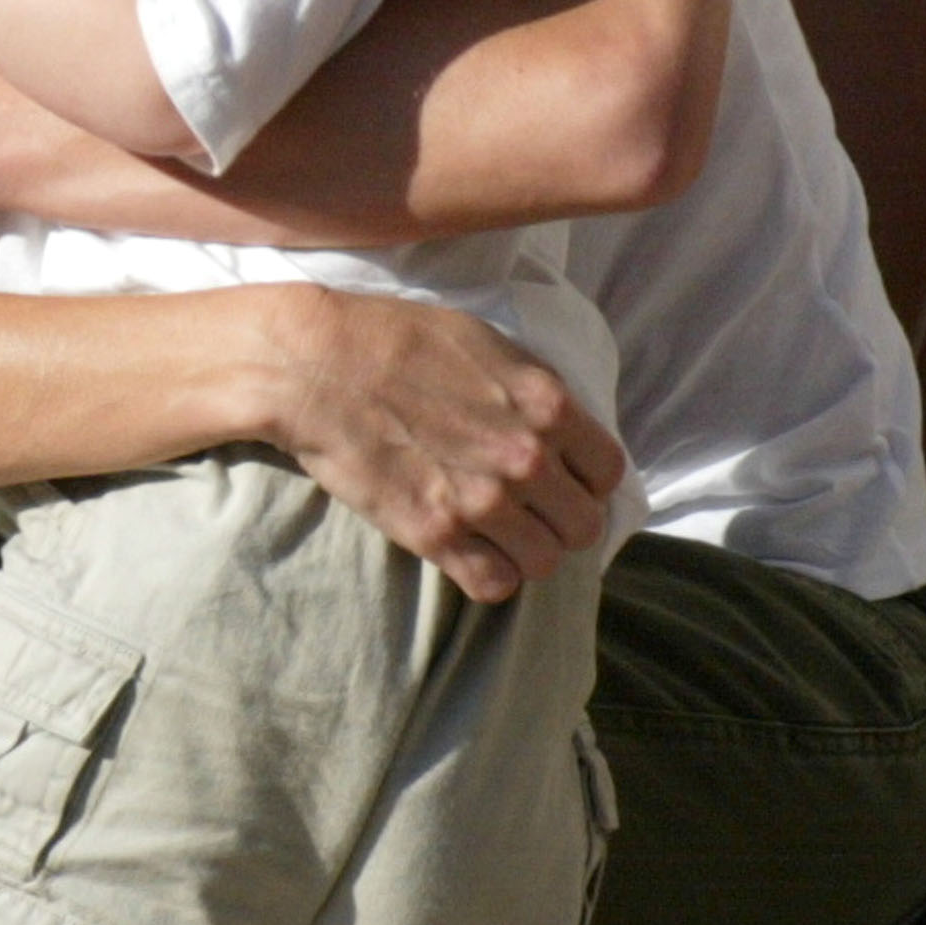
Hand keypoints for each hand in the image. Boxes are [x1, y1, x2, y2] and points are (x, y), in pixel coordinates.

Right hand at [266, 290, 624, 600]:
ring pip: (544, 562)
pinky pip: (494, 585)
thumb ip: (533, 391)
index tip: (563, 480)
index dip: (587, 480)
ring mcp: (481, 500)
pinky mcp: (434, 532)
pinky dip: (487, 575)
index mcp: (546, 404)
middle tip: (530, 512)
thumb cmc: (396, 340)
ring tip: (498, 535)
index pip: (607, 472)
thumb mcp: (486, 343)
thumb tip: (558, 426)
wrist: (317, 365)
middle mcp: (525, 457)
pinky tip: (470, 553)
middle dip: (560, 521)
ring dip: (525, 552)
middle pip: (583, 525)